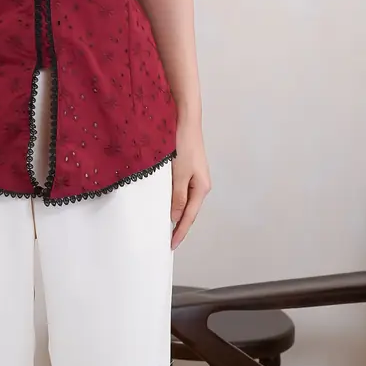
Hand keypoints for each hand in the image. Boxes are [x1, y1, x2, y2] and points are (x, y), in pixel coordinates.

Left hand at [171, 121, 210, 248]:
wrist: (185, 119)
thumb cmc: (183, 144)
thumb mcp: (179, 173)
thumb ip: (177, 195)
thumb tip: (176, 217)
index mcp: (201, 188)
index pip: (189, 216)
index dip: (180, 231)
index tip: (171, 245)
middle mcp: (200, 184)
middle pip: (188, 210)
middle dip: (178, 225)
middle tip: (166, 240)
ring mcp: (194, 176)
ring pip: (183, 200)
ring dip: (175, 212)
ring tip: (164, 226)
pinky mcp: (186, 168)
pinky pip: (180, 189)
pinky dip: (173, 199)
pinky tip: (165, 203)